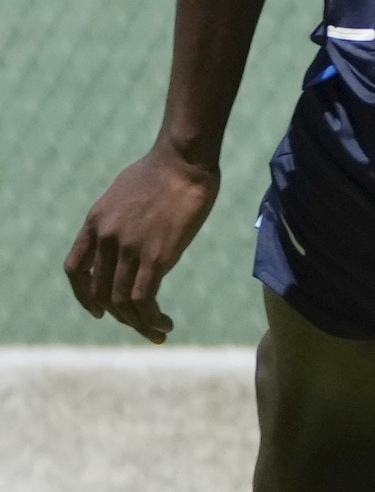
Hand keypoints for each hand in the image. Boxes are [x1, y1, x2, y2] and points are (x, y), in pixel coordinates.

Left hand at [66, 146, 219, 343]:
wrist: (183, 160)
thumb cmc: (164, 170)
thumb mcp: (125, 192)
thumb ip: (120, 218)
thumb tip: (130, 232)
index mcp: (95, 222)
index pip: (75, 269)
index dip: (83, 296)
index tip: (99, 310)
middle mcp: (106, 239)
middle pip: (99, 291)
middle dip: (119, 315)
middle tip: (141, 324)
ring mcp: (128, 248)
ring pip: (121, 301)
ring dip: (138, 323)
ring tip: (157, 331)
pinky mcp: (156, 256)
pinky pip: (144, 298)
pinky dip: (151, 318)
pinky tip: (164, 323)